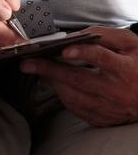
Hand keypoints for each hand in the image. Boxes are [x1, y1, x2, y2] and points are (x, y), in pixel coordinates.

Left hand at [21, 26, 137, 126]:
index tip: (63, 49)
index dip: (83, 53)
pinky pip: (76, 108)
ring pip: (73, 96)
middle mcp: (118, 91)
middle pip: (79, 79)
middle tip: (27, 63)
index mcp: (126, 70)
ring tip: (39, 70)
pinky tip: (56, 84)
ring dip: (52, 82)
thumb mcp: (129, 44)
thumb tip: (72, 37)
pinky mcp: (103, 119)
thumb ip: (103, 36)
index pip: (102, 59)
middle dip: (49, 69)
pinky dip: (63, 95)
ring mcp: (110, 108)